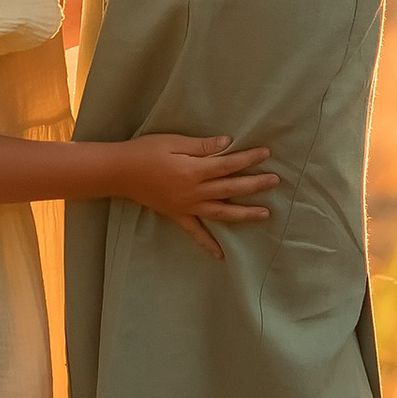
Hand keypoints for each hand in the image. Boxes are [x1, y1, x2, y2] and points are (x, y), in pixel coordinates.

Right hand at [116, 134, 275, 254]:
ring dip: (244, 214)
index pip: (228, 165)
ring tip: (265, 214)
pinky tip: (220, 255)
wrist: (121, 172)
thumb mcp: (173, 142)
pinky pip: (195, 233)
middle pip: (230, 188)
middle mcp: (194, 192)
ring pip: (221, 212)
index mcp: (194, 170)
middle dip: (254, 184)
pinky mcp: (177, 216)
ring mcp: (187, 207)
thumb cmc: (146, 151)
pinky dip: (207, 244)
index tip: (266, 154)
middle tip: (275, 181)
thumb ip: (201, 146)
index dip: (248, 159)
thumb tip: (227, 144)